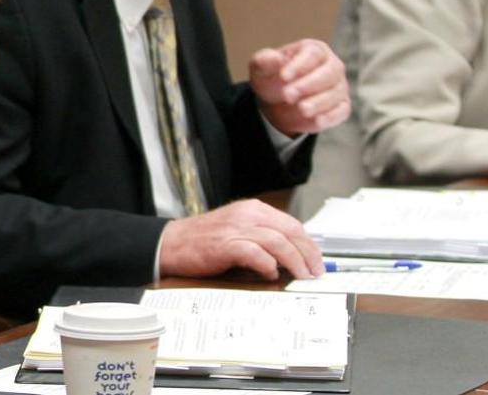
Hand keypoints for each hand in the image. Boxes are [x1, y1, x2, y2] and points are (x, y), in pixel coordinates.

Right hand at [159, 199, 324, 279]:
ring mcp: (236, 228)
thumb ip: (261, 237)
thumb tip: (290, 258)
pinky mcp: (226, 244)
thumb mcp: (236, 230)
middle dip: (308, 254)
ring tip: (302, 277)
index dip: (308, 244)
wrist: (171, 243)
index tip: (317, 262)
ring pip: (278, 242)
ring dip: (295, 262)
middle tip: (316, 273)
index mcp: (252, 209)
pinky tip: (271, 275)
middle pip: (290, 232)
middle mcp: (247, 214)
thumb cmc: (203, 241)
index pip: (292, 224)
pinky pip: (255, 253)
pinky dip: (268, 265)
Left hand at [249, 38, 349, 136]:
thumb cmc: (271, 79)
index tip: (283, 77)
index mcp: (314, 50)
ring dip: (319, 102)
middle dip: (309, 84)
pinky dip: (330, 116)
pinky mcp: (340, 106)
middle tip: (288, 95)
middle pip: (330, 71)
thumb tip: (274, 58)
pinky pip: (341, 110)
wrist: (276, 103)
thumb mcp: (261, 69)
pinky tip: (317, 120)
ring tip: (302, 109)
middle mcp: (331, 65)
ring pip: (336, 92)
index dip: (299, 66)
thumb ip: (264, 61)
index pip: (313, 54)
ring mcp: (338, 86)